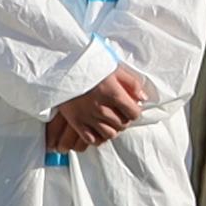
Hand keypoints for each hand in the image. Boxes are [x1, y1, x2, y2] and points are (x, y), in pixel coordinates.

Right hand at [41, 68, 159, 157]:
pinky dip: (97, 137)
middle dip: (124, 119)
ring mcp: (88, 117)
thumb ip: (131, 82)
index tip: (130, 108)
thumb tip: (143, 98)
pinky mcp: (76, 122)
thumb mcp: (114, 68)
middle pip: (122, 125)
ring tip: (108, 121)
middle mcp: (102, 108)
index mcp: (113, 94)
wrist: (62, 67)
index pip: (134, 113)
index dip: (134, 111)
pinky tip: (97, 128)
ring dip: (112, 129)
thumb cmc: (90, 65)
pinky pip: (92, 139)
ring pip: (109, 134)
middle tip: (118, 113)